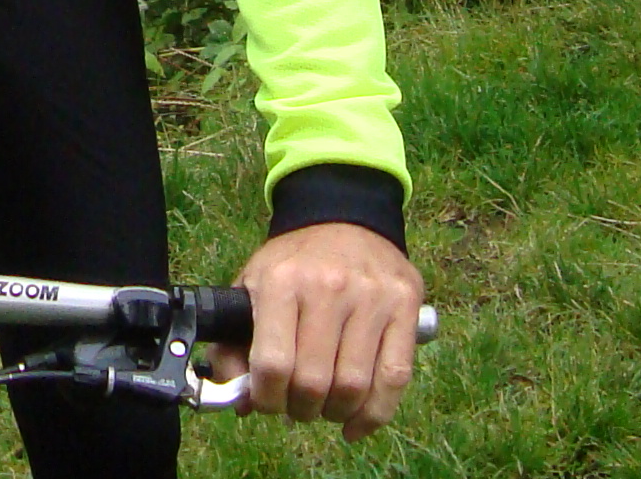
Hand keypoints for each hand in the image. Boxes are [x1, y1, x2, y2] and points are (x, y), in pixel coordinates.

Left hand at [207, 222, 423, 439]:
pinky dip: (374, 414)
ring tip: (325, 408)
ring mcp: (372, 297)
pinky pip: (395, 378)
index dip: (266, 398)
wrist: (344, 217)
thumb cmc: (294, 262)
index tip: (266, 403)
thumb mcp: (252, 285)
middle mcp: (329, 287)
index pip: (272, 363)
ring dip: (335, 413)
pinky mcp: (405, 306)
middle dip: (300, 409)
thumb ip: (235, 343)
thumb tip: (237, 401)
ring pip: (354, 386)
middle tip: (297, 407)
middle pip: (314, 381)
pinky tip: (357, 423)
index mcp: (282, 281)